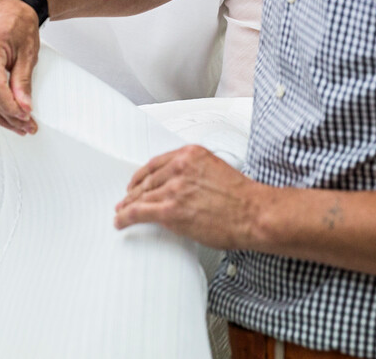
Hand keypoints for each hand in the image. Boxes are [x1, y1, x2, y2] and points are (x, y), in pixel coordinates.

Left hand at [114, 145, 267, 247]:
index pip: (157, 162)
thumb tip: (184, 187)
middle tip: (127, 199)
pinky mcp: (170, 210)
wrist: (254, 214)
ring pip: (142, 197)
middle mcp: (180, 167)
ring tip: (122, 212)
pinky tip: (121, 221)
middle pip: (148, 180)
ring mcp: (173, 188)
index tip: (137, 181)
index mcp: (191, 154)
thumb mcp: (217, 171)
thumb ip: (196, 174)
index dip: (142, 174)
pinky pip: (139, 212)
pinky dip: (126, 217)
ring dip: (128, 205)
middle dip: (134, 191)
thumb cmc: (243, 199)